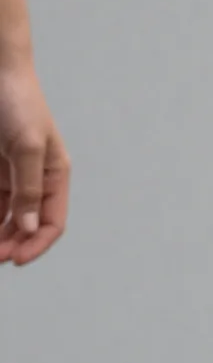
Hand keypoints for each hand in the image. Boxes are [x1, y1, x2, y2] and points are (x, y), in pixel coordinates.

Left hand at [0, 63, 68, 265]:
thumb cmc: (16, 103)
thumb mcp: (25, 146)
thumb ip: (28, 189)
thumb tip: (31, 228)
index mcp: (54, 175)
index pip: (52, 221)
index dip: (37, 244)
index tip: (15, 260)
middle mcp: (36, 178)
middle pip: (28, 224)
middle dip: (12, 243)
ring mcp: (13, 173)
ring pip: (7, 215)